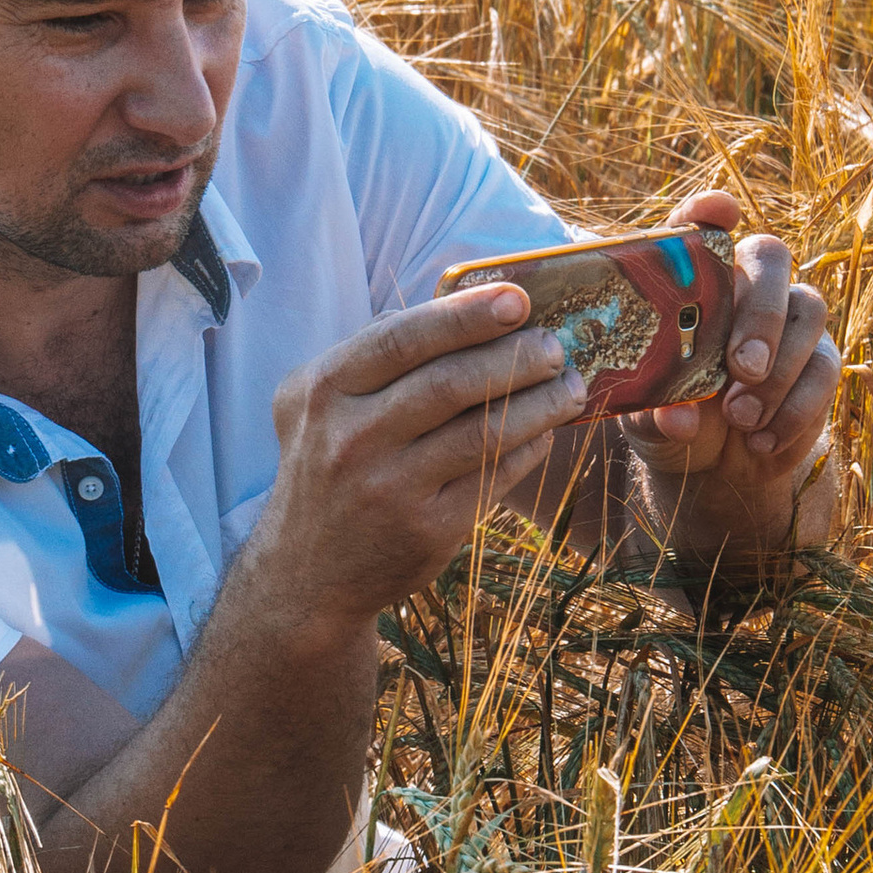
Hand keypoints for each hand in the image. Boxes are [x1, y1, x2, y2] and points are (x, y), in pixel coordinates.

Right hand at [251, 280, 590, 631]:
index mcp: (324, 391)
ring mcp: (391, 488)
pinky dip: (529, 447)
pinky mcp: (428, 529)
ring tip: (567, 385)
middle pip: (451, 382)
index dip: (465, 315)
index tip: (517, 299)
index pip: (403, 339)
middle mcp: (352, 438)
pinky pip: (495, 475)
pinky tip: (544, 430)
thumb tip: (455, 305)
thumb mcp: (314, 402)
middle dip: (516, 356)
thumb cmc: (323, 468)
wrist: (305, 573)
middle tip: (553, 344)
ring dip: (539, 402)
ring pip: (484, 431)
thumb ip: (371, 353)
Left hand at [627, 186, 840, 551]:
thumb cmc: (672, 419)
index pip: (700, 226)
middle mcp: (745, 286)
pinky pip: (823, 369)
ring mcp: (789, 318)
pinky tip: (762, 442)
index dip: (709, 212)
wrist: (717, 467)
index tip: (719, 211)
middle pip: (771, 256)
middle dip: (761, 312)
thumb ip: (656, 412)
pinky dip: (794, 410)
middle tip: (742, 369)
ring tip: (740, 420)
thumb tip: (678, 417)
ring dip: (777, 371)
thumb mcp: (648, 419)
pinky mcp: (820, 359)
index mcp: (692, 282)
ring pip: (807, 310)